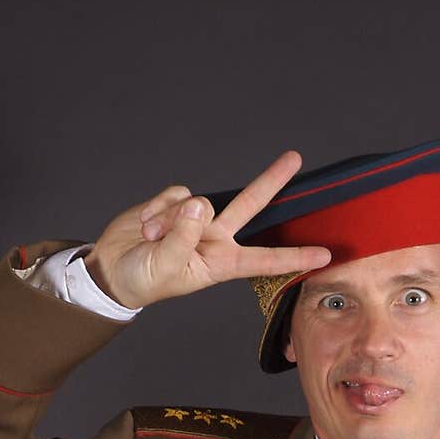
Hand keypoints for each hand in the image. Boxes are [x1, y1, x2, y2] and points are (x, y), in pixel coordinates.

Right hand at [83, 150, 330, 309]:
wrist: (114, 269)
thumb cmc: (145, 280)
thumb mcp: (167, 266)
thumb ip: (183, 235)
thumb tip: (198, 203)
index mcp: (222, 263)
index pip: (266, 259)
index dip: (295, 257)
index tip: (325, 254)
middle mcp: (216, 238)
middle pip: (249, 205)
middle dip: (271, 181)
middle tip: (294, 158)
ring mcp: (197, 219)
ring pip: (200, 201)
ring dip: (170, 218)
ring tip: (151, 237)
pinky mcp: (176, 203)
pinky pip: (177, 194)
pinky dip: (159, 207)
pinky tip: (146, 225)